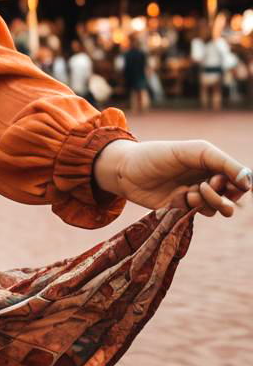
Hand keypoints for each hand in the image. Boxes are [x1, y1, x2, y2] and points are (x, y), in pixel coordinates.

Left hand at [94, 138, 251, 216]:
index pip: (240, 177)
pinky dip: (196, 208)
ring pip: (219, 208)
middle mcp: (207, 178)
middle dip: (223, 195)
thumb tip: (249, 181)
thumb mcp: (192, 151)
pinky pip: (201, 214)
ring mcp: (195, 194)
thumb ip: (222, 162)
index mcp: (211, 162)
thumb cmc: (157, 155)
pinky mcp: (183, 209)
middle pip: (233, 196)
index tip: (225, 181)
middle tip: (206, 186)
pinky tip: (182, 198)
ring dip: (210, 202)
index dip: (238, 183)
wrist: (125, 171)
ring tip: (193, 192)